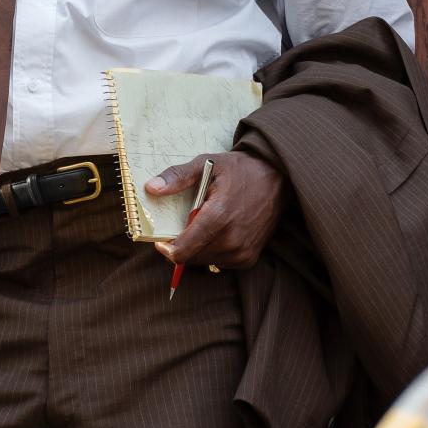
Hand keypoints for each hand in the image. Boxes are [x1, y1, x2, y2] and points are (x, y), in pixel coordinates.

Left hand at [144, 151, 286, 269]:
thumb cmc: (240, 169)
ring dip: (196, 249)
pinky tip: (217, 232)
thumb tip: (151, 187)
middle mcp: (232, 240)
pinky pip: (219, 263)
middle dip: (181, 245)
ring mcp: (242, 251)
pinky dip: (212, 252)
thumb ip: (178, 177)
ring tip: (204, 224)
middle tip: (185, 223)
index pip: (183, 251)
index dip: (166, 249)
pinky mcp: (249, 258)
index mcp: (218, 217)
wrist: (276, 176)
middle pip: (191, 258)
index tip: (159, 240)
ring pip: (204, 261)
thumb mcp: (207, 164)